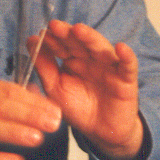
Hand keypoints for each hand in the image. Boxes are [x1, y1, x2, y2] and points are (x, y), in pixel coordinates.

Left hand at [31, 20, 143, 159]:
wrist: (102, 132)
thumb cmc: (78, 108)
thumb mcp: (55, 88)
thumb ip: (44, 66)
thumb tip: (30, 41)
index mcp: (73, 58)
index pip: (63, 44)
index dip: (53, 39)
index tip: (41, 34)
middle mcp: (91, 58)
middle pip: (80, 42)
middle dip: (68, 33)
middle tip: (55, 26)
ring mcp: (109, 66)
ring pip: (101, 48)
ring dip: (91, 38)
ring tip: (79, 30)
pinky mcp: (126, 78)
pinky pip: (128, 65)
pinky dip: (127, 56)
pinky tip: (121, 48)